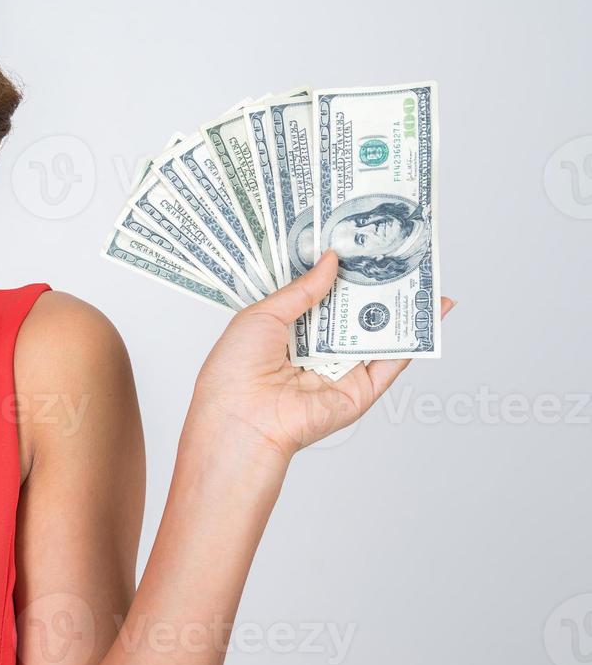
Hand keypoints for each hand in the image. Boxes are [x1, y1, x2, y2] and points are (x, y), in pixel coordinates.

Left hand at [187, 250, 455, 465]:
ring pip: (377, 336)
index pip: (321, 298)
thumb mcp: (263, 314)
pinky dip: (412, 342)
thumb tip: (331, 260)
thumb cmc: (235, 369)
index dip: (339, 274)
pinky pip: (389, 365)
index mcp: (287, 332)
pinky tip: (429, 316)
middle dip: (374, 288)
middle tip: (398, 256)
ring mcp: (339, 372)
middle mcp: (315, 351)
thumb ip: (303, 290)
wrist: (240, 418)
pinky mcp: (358, 393)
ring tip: (424, 277)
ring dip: (400, 310)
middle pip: (352, 315)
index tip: (359, 246)